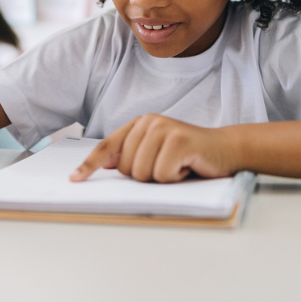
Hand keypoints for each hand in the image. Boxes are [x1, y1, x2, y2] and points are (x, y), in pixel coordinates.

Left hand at [70, 114, 237, 182]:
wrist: (225, 150)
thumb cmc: (189, 156)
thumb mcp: (156, 152)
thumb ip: (132, 154)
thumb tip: (106, 163)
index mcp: (140, 124)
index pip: (108, 146)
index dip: (90, 165)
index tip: (75, 179)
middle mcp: (149, 122)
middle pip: (127, 168)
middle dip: (146, 176)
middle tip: (168, 166)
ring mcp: (164, 129)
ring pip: (143, 174)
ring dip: (162, 178)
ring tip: (178, 166)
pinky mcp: (179, 141)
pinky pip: (162, 174)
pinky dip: (175, 178)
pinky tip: (187, 167)